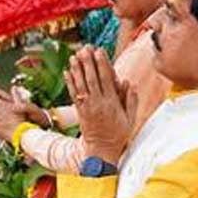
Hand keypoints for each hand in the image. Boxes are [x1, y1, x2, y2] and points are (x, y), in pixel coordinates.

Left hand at [64, 46, 137, 165]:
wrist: (101, 149)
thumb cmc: (119, 134)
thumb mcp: (130, 119)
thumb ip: (130, 100)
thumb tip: (128, 82)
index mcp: (112, 103)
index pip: (106, 79)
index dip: (102, 64)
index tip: (99, 51)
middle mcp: (98, 103)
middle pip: (91, 78)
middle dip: (88, 62)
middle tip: (85, 48)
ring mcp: (87, 106)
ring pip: (81, 84)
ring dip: (77, 69)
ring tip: (74, 55)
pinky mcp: (79, 110)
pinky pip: (73, 94)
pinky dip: (69, 82)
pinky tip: (67, 71)